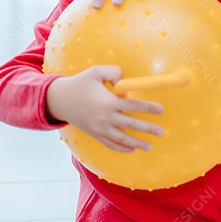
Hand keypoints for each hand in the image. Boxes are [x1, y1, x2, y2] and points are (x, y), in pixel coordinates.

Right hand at [45, 66, 164, 151]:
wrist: (59, 99)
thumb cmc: (80, 83)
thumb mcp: (97, 72)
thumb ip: (114, 72)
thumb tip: (126, 82)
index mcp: (108, 101)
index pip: (134, 106)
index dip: (149, 108)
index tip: (160, 110)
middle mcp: (106, 117)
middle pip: (131, 125)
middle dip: (148, 129)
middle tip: (161, 132)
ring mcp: (100, 128)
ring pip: (122, 139)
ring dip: (137, 143)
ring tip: (150, 146)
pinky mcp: (94, 134)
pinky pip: (110, 144)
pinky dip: (121, 148)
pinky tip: (131, 149)